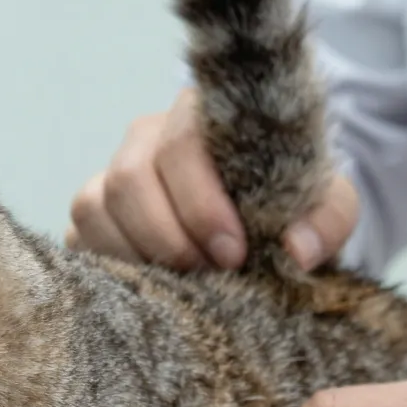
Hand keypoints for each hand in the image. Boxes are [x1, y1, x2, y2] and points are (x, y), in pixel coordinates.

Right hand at [67, 88, 358, 270]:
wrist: (265, 221)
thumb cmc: (290, 204)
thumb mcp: (326, 203)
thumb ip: (327, 218)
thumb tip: (297, 250)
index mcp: (200, 117)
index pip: (180, 145)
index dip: (200, 204)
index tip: (233, 254)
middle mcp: (146, 139)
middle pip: (129, 178)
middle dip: (170, 238)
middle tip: (212, 277)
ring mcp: (111, 176)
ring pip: (95, 207)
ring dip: (140, 256)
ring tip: (187, 286)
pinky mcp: (93, 217)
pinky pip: (79, 238)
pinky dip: (115, 267)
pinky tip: (156, 288)